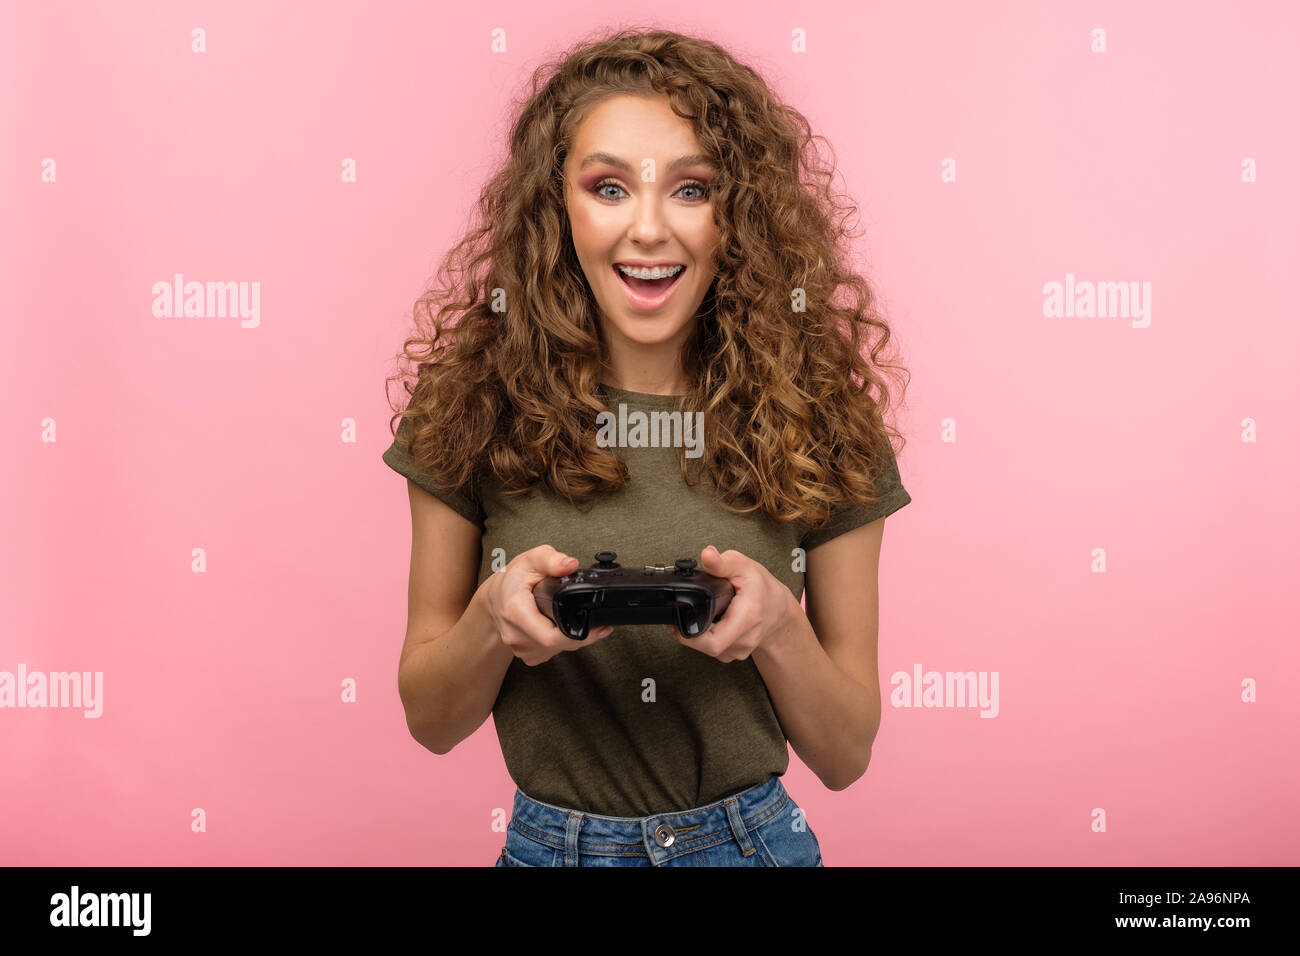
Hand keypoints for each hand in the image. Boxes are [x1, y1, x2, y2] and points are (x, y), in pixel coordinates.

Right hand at [481, 545, 614, 665]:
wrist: (493, 599)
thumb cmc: (512, 579)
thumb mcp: (531, 560)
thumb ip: (552, 559)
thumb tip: (571, 564)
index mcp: (516, 611)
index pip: (551, 636)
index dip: (579, 635)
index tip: (597, 627)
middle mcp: (516, 634)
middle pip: (559, 644)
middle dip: (579, 633)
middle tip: (591, 619)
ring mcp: (520, 648)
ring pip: (557, 649)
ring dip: (569, 637)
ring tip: (566, 616)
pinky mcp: (526, 655)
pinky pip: (552, 652)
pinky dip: (560, 642)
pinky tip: (556, 626)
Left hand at [665, 545, 797, 662]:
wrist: (778, 609)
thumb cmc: (762, 587)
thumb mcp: (743, 566)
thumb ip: (722, 562)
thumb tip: (707, 554)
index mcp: (747, 617)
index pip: (713, 641)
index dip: (690, 637)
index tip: (679, 622)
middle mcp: (745, 639)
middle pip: (707, 647)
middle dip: (690, 633)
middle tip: (683, 616)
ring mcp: (741, 650)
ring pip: (710, 650)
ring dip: (700, 635)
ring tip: (704, 615)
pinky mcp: (737, 654)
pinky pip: (716, 650)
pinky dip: (709, 638)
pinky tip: (712, 623)